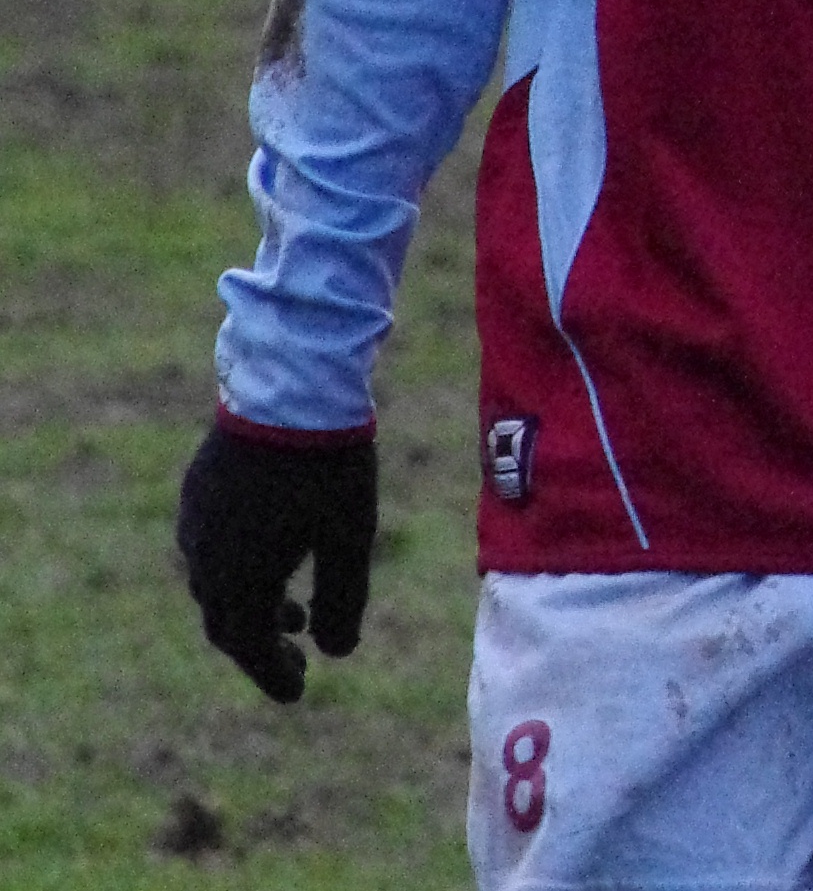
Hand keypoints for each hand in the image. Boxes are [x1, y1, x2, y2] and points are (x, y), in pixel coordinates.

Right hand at [177, 417, 377, 702]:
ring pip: (216, 583)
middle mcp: (203, 556)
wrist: (291, 388)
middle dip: (261, 647)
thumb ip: (342, 600)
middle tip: (296, 662)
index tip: (299, 693)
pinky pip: (210, 547)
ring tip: (293, 612)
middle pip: (226, 621)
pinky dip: (241, 568)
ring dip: (252, 606)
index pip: (247, 646)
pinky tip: (272, 556)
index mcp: (237, 577)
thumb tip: (337, 652)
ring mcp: (195, 521)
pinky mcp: (198, 489)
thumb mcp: (349, 537)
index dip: (272, 674)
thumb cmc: (327, 466)